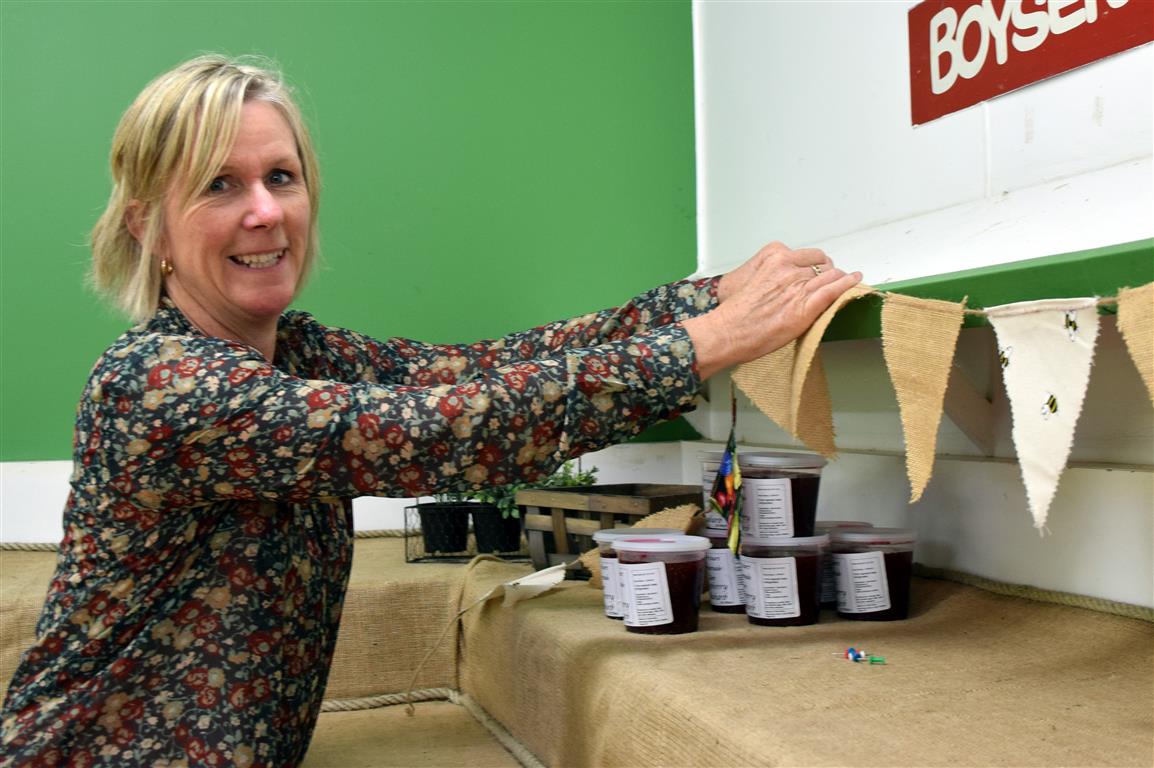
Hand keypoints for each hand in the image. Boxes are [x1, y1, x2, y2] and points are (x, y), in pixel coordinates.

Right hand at [685, 242, 860, 379]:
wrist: (728, 332)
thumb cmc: (735, 313)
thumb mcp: (751, 281)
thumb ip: (771, 275)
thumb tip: (783, 283)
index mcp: (773, 257)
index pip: (806, 255)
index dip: (814, 265)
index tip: (816, 271)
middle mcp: (788, 267)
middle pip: (820, 265)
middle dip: (826, 272)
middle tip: (828, 280)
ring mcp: (799, 286)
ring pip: (831, 276)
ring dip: (839, 279)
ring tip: (846, 281)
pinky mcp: (806, 306)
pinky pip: (834, 290)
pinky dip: (848, 285)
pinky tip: (855, 281)